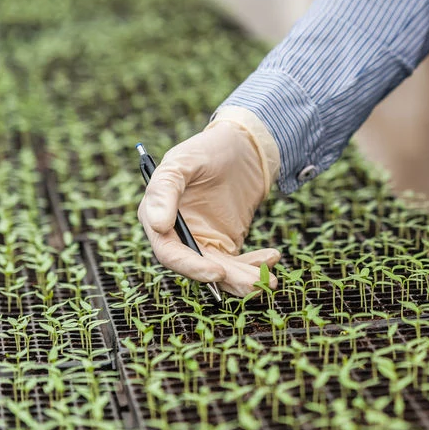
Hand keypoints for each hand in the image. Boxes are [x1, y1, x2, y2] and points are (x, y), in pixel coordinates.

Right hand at [138, 106, 281, 295]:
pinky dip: (254, 265)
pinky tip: (272, 257)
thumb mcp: (184, 161)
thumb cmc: (208, 149)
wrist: (242, 147)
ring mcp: (203, 241)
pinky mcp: (226, 243)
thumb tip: (156, 225)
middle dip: (227, 278)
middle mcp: (178, 235)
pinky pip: (237, 264)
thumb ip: (165, 189)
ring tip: (270, 280)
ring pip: (220, 271)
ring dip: (244, 278)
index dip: (191, 267)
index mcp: (158, 217)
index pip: (169, 252)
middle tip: (254, 282)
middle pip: (198, 268)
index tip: (217, 273)